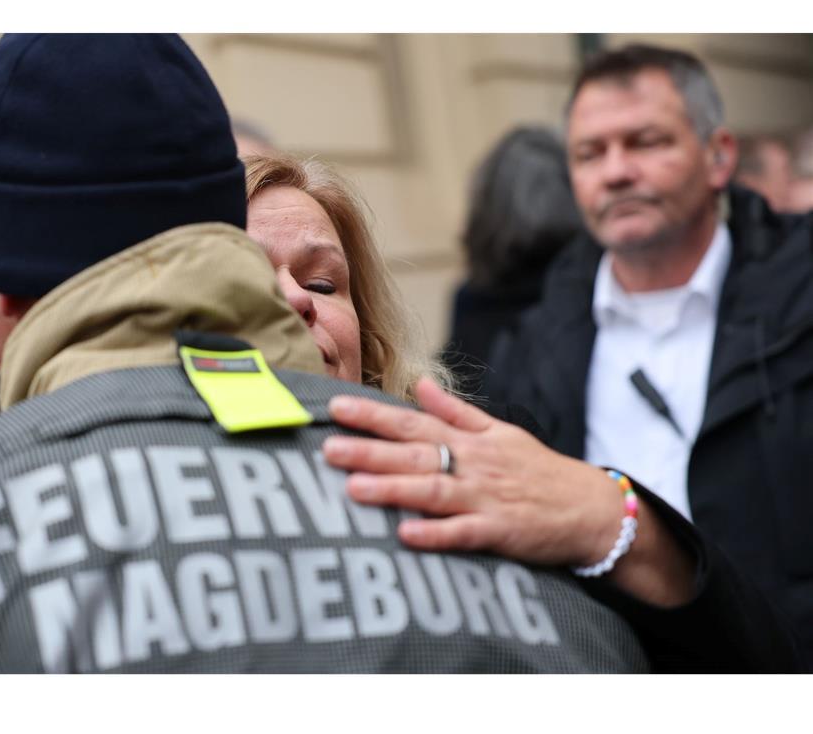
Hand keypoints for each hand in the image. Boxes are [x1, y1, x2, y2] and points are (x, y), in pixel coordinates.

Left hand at [322, 377, 625, 567]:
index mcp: (468, 440)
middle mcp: (472, 465)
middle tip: (328, 448)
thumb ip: (456, 411)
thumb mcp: (500, 432)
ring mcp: (485, 498)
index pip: (412, 421)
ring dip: (393, 489)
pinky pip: (464, 534)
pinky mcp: (501, 532)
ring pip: (432, 490)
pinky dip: (436, 534)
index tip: (335, 407)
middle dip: (369, 450)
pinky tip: (406, 535)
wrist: (591, 509)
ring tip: (353, 489)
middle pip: (414, 454)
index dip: (373, 415)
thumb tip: (419, 383)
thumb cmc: (538, 471)